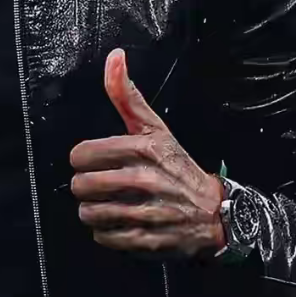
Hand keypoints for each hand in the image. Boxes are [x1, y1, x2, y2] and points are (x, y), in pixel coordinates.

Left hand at [69, 48, 226, 259]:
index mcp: (141, 148)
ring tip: (107, 203)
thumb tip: (114, 55)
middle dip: (86, 185)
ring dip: (93, 210)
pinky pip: (103, 238)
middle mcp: (143, 179)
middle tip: (100, 184)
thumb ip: (126, 94)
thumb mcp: (154, 126)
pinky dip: (106, 232)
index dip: (83, 158)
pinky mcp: (146, 240)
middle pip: (81, 185)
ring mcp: (145, 212)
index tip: (94, 161)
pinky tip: (118, 222)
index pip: (81, 155)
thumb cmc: (176, 164)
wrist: (213, 211)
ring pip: (88, 213)